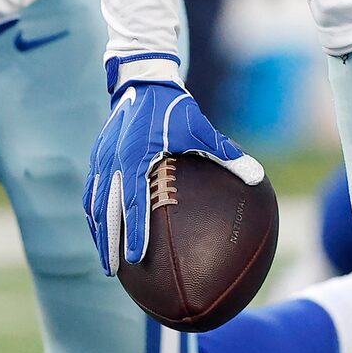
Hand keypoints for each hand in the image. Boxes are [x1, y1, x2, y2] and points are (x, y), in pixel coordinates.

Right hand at [85, 55, 262, 273]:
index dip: (134, 232)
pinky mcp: (98, 155)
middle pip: (106, 210)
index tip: (137, 259)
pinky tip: (101, 230)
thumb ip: (228, 155)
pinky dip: (94, 213)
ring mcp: (102, 158)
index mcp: (138, 156)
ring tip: (105, 260)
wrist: (144, 80)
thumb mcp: (203, 130)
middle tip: (113, 272)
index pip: (134, 201)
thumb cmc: (176, 108)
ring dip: (98, 232)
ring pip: (94, 203)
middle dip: (107, 243)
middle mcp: (114, 160)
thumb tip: (258, 177)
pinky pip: (92, 190)